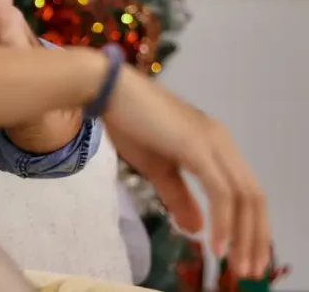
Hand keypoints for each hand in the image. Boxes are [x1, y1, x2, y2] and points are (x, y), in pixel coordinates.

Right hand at [106, 67, 269, 278]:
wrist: (108, 91)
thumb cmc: (128, 123)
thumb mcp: (156, 167)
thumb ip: (178, 196)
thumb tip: (197, 229)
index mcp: (215, 145)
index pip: (246, 192)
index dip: (251, 226)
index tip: (245, 257)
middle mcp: (222, 142)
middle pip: (255, 197)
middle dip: (256, 238)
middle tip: (249, 272)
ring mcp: (212, 142)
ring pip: (245, 196)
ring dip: (245, 235)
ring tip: (236, 265)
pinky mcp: (197, 146)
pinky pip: (221, 192)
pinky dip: (224, 221)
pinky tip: (216, 244)